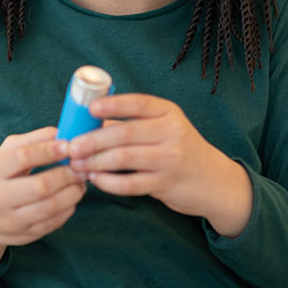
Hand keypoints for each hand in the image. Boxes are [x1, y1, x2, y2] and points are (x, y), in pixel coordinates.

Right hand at [0, 127, 85, 278]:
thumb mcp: (4, 155)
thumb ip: (32, 140)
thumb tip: (61, 133)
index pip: (22, 157)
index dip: (49, 150)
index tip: (68, 145)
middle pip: (41, 186)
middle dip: (67, 174)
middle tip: (80, 166)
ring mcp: (12, 220)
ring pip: (50, 207)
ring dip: (73, 193)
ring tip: (80, 181)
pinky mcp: (24, 236)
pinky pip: (53, 223)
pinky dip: (68, 208)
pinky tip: (71, 197)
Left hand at [68, 93, 252, 237]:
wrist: (214, 181)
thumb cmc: (178, 148)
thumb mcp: (163, 127)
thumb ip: (131, 123)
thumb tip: (86, 123)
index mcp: (168, 112)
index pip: (137, 103)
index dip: (112, 105)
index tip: (89, 109)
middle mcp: (172, 132)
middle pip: (125, 134)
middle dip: (93, 140)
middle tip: (72, 147)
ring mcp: (171, 159)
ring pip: (124, 158)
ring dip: (96, 162)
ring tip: (77, 164)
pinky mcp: (167, 184)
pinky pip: (130, 183)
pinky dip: (108, 182)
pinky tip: (95, 179)